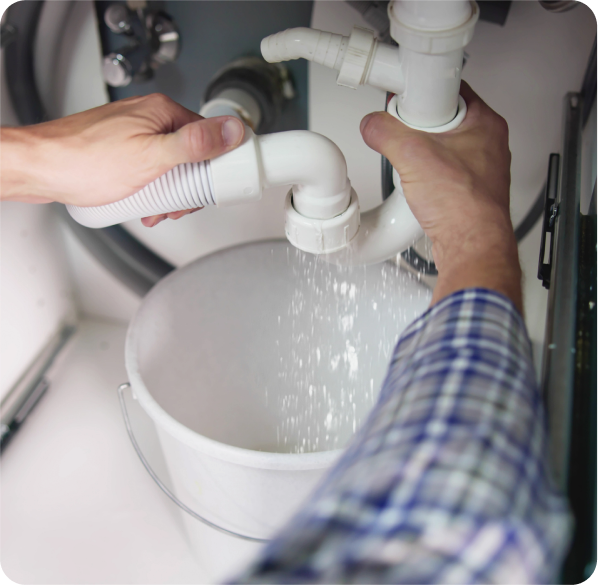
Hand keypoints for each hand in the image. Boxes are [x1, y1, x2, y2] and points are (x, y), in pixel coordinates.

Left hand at [0, 94, 244, 226]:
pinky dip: (151, 190)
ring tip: (156, 208)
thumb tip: (231, 130)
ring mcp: (135, 134)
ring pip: (170, 166)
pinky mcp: (122, 151)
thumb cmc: (85, 161)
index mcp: (162, 112)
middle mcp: (149, 118)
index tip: (212, 188)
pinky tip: (143, 204)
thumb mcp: (151, 157)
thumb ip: (194, 144)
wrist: (39, 169)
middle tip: (179, 204)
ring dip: (169, 193)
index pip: (209, 136)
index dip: (214, 167)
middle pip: (190, 155)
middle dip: (188, 186)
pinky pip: (150, 171)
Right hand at [360, 82, 521, 311]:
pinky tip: (417, 185)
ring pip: (439, 147)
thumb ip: (386, 132)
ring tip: (409, 164)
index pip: (449, 88)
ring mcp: (477, 168)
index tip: (402, 99)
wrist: (471, 246)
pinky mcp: (465, 189)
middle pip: (440, 119)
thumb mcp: (413, 156)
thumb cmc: (465, 206)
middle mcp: (485, 144)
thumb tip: (372, 125)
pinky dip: (424, 176)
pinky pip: (439, 172)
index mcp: (485, 123)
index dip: (422, 91)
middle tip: (403, 136)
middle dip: (415, 127)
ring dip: (418, 154)